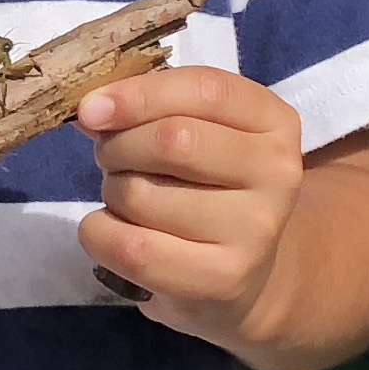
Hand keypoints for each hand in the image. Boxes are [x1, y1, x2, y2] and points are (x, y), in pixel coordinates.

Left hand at [74, 68, 308, 355]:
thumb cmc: (204, 187)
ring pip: (143, 193)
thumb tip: (91, 109)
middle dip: (118, 146)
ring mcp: (255, 231)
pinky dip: (100, 234)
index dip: (139, 94)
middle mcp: (277, 173)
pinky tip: (115, 232)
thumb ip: (150, 109)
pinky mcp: (222, 279)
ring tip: (127, 200)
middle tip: (110, 158)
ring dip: (111, 192)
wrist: (241, 276)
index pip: (206, 90)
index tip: (91, 108)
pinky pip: (131, 248)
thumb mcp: (196, 132)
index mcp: (275, 121)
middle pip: (173, 140)